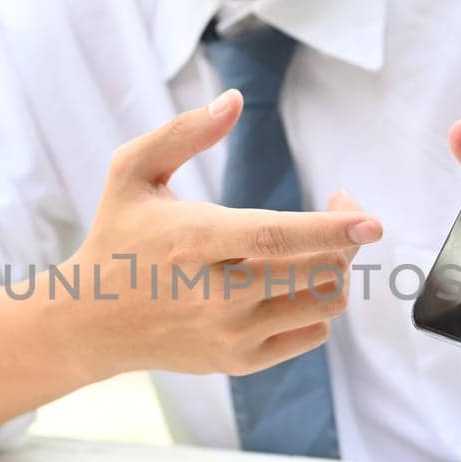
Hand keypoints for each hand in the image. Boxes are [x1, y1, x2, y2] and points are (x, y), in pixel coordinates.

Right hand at [61, 90, 381, 378]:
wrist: (89, 322)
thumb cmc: (118, 237)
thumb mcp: (132, 173)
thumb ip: (182, 132)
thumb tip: (234, 100)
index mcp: (193, 241)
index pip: (274, 239)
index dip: (329, 229)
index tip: (371, 221)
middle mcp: (215, 296)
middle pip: (314, 272)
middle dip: (346, 238)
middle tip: (345, 212)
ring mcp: (230, 334)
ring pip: (322, 304)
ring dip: (337, 270)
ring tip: (321, 246)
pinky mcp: (239, 361)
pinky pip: (312, 334)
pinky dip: (318, 305)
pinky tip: (296, 282)